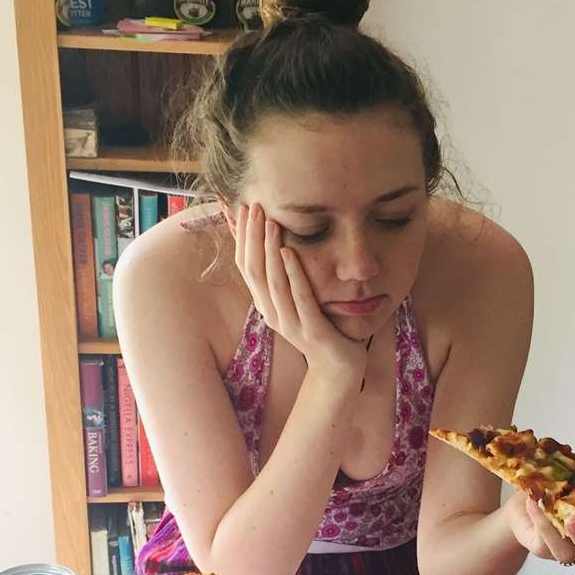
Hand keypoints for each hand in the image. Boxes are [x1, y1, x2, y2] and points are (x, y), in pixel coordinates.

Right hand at [232, 203, 369, 385]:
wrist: (339, 368)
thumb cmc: (322, 328)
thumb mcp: (298, 298)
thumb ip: (287, 275)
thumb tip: (276, 242)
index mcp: (266, 304)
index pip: (244, 265)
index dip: (238, 236)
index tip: (235, 206)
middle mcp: (272, 314)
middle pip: (253, 270)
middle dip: (251, 236)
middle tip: (253, 206)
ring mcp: (289, 324)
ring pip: (272, 282)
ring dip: (268, 250)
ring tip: (269, 222)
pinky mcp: (311, 331)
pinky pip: (299, 298)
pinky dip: (293, 274)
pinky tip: (289, 252)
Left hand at [505, 438, 574, 563]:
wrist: (531, 491)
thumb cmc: (567, 483)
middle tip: (574, 516)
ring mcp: (565, 545)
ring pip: (569, 554)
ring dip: (559, 534)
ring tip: (554, 510)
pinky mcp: (542, 548)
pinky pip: (544, 545)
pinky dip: (541, 523)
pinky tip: (536, 502)